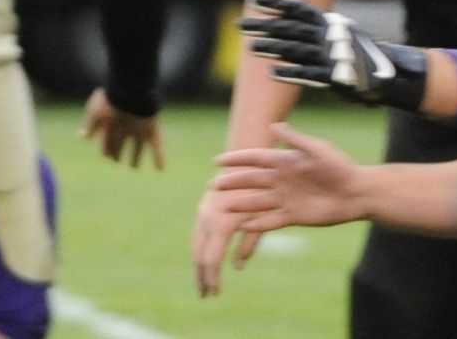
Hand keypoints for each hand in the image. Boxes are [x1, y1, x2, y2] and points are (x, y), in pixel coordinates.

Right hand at [80, 89, 162, 168]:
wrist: (132, 90)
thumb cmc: (111, 100)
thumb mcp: (96, 113)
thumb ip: (90, 125)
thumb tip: (82, 137)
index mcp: (112, 122)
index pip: (107, 139)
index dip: (105, 149)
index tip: (105, 156)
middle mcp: (125, 126)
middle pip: (121, 143)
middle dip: (118, 153)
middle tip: (116, 161)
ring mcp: (140, 129)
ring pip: (137, 146)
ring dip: (135, 157)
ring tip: (134, 167)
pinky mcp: (152, 130)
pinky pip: (157, 147)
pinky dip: (159, 158)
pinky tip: (160, 169)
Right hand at [189, 182, 264, 297]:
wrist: (244, 160)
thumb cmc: (261, 190)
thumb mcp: (261, 219)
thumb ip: (249, 244)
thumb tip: (237, 267)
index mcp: (221, 222)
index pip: (210, 259)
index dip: (212, 278)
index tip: (215, 294)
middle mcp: (207, 217)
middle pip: (197, 254)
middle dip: (200, 276)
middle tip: (205, 296)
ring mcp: (203, 212)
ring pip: (194, 244)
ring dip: (198, 265)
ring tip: (203, 282)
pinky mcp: (204, 209)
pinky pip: (197, 235)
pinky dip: (199, 252)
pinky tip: (204, 261)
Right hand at [212, 122, 366, 231]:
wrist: (358, 193)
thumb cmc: (340, 167)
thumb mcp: (317, 150)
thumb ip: (295, 140)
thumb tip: (274, 125)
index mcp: (284, 162)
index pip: (255, 159)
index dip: (236, 160)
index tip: (217, 161)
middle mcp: (280, 180)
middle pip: (251, 182)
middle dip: (233, 184)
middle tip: (213, 187)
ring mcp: (285, 199)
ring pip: (257, 202)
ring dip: (241, 205)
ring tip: (223, 208)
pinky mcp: (293, 216)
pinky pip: (272, 220)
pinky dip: (258, 223)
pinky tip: (244, 226)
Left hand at [240, 0, 427, 111]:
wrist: (393, 75)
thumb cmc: (360, 54)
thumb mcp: (340, 33)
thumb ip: (316, 27)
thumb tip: (286, 18)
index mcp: (330, 23)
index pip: (299, 9)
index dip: (276, 4)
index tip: (253, 1)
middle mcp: (330, 36)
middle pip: (290, 29)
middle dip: (264, 26)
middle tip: (240, 24)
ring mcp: (333, 56)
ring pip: (296, 50)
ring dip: (272, 49)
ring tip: (251, 48)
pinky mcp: (337, 77)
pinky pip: (310, 74)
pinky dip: (291, 73)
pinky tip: (272, 73)